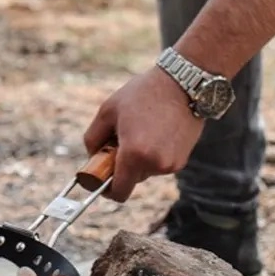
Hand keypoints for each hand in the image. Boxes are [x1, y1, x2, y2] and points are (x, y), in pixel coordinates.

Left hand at [83, 67, 204, 201]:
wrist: (182, 84)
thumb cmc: (142, 94)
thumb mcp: (107, 111)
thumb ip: (93, 138)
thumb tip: (92, 157)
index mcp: (134, 154)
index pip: (119, 192)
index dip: (107, 189)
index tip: (102, 177)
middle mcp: (155, 164)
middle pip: (131, 180)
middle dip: (122, 167)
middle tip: (120, 141)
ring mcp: (171, 164)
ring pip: (145, 172)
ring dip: (139, 159)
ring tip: (140, 131)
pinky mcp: (182, 160)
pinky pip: (159, 164)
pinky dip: (153, 154)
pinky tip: (155, 132)